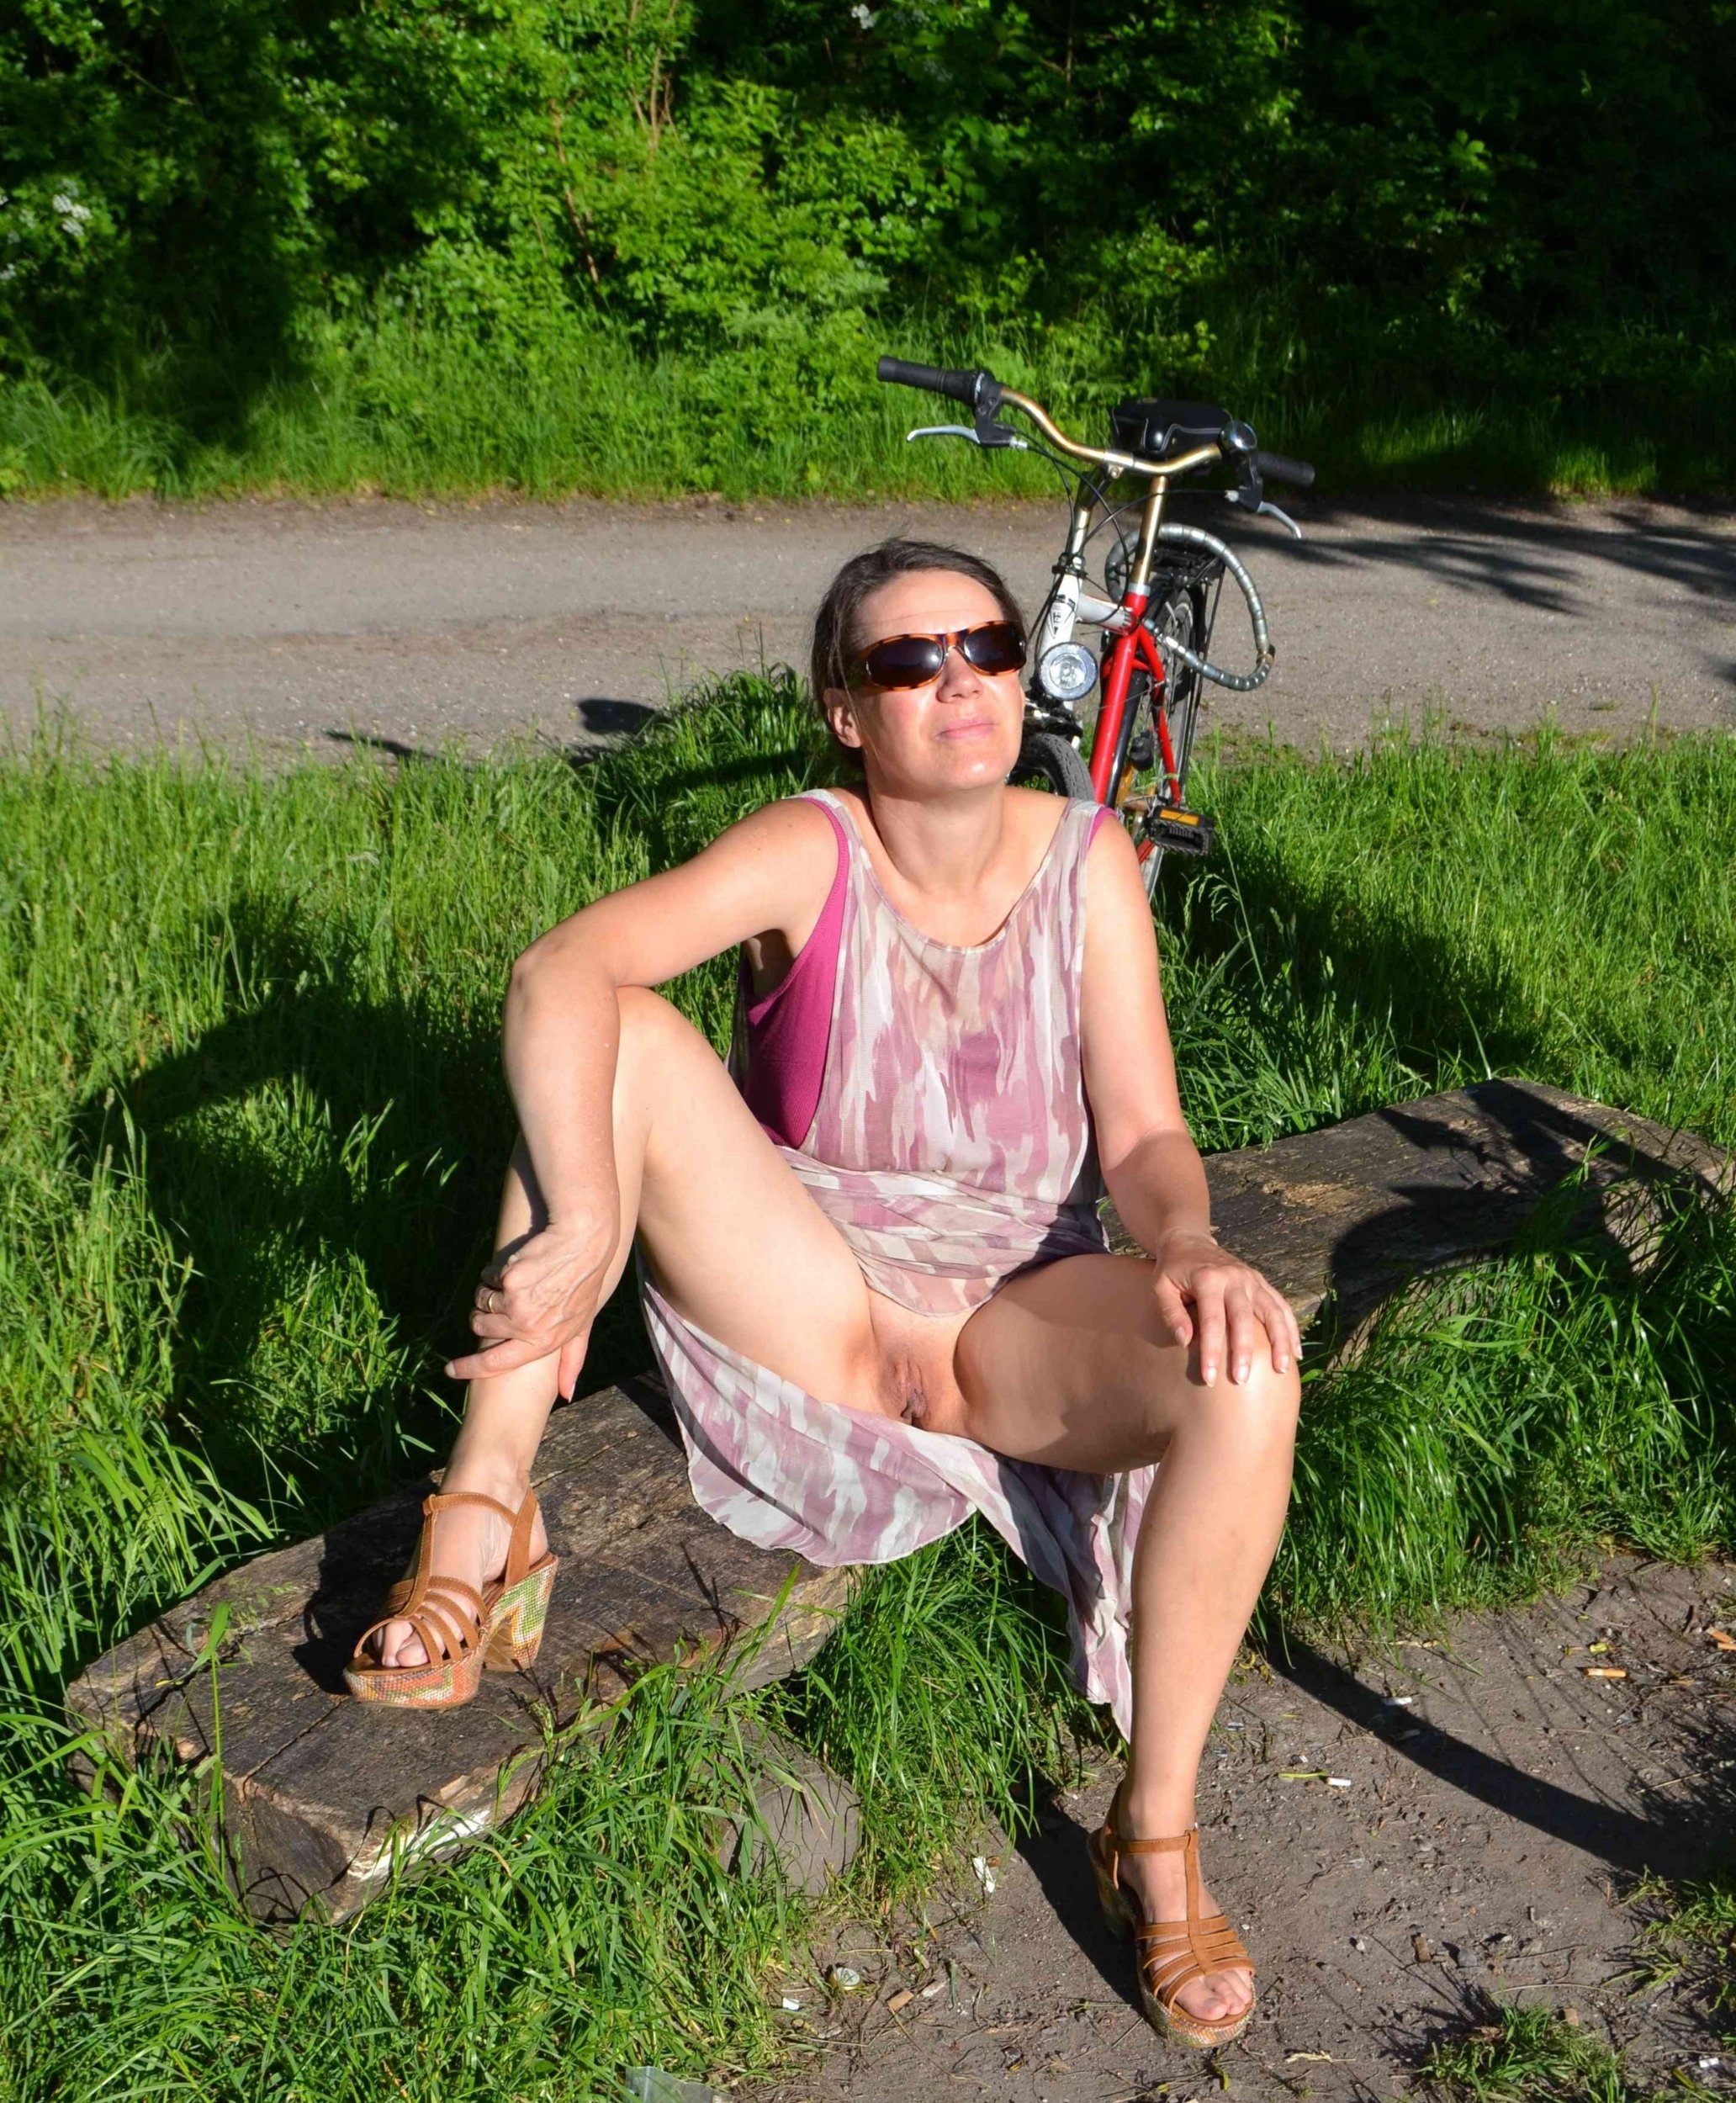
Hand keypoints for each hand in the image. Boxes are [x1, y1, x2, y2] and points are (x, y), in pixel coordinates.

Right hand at [445, 1220, 614, 1395]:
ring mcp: (516, 1304)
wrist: (584, 1242)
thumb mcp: (582, 1327)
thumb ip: (572, 1360)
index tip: (450, 1370)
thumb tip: (567, 1393)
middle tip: (502, 1301)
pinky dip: (496, 1271)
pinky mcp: (508, 1280)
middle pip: (480, 1327)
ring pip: (480, 1301)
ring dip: (489, 1291)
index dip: (470, 1368)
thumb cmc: (583, 1285)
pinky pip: (487, 1278)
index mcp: (543, 1344)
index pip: (496, 1364)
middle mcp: (527, 1328)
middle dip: (483, 1314)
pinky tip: (518, 1265)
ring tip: (514, 1281)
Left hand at [1151, 1228, 1300, 1387]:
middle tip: (1242, 1380)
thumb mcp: (1161, 1287)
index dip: (1212, 1350)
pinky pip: (1281, 1306)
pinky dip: (1291, 1328)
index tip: (1209, 1377)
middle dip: (1244, 1351)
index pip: (1212, 1320)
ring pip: (1272, 1311)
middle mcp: (1234, 1278)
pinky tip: (1295, 1352)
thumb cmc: (1172, 1269)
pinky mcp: (1261, 1282)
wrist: (1189, 1240)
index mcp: (1207, 1279)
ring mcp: (1251, 1279)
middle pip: (1244, 1318)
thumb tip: (1185, 1342)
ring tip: (1281, 1369)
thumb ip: (1171, 1313)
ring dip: (1279, 1341)